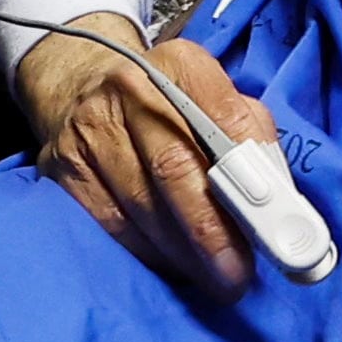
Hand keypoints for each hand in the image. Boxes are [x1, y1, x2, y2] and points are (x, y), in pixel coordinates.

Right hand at [18, 12, 280, 297]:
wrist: (82, 88)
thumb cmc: (167, 104)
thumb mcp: (213, 97)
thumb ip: (250, 137)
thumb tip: (278, 199)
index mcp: (182, 64)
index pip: (224, 118)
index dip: (249, 175)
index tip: (271, 224)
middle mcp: (131, 88)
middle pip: (176, 168)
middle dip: (211, 229)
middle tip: (237, 273)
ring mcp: (91, 127)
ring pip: (140, 204)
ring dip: (181, 252)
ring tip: (212, 278)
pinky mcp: (63, 165)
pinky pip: (108, 223)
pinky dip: (145, 253)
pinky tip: (170, 266)